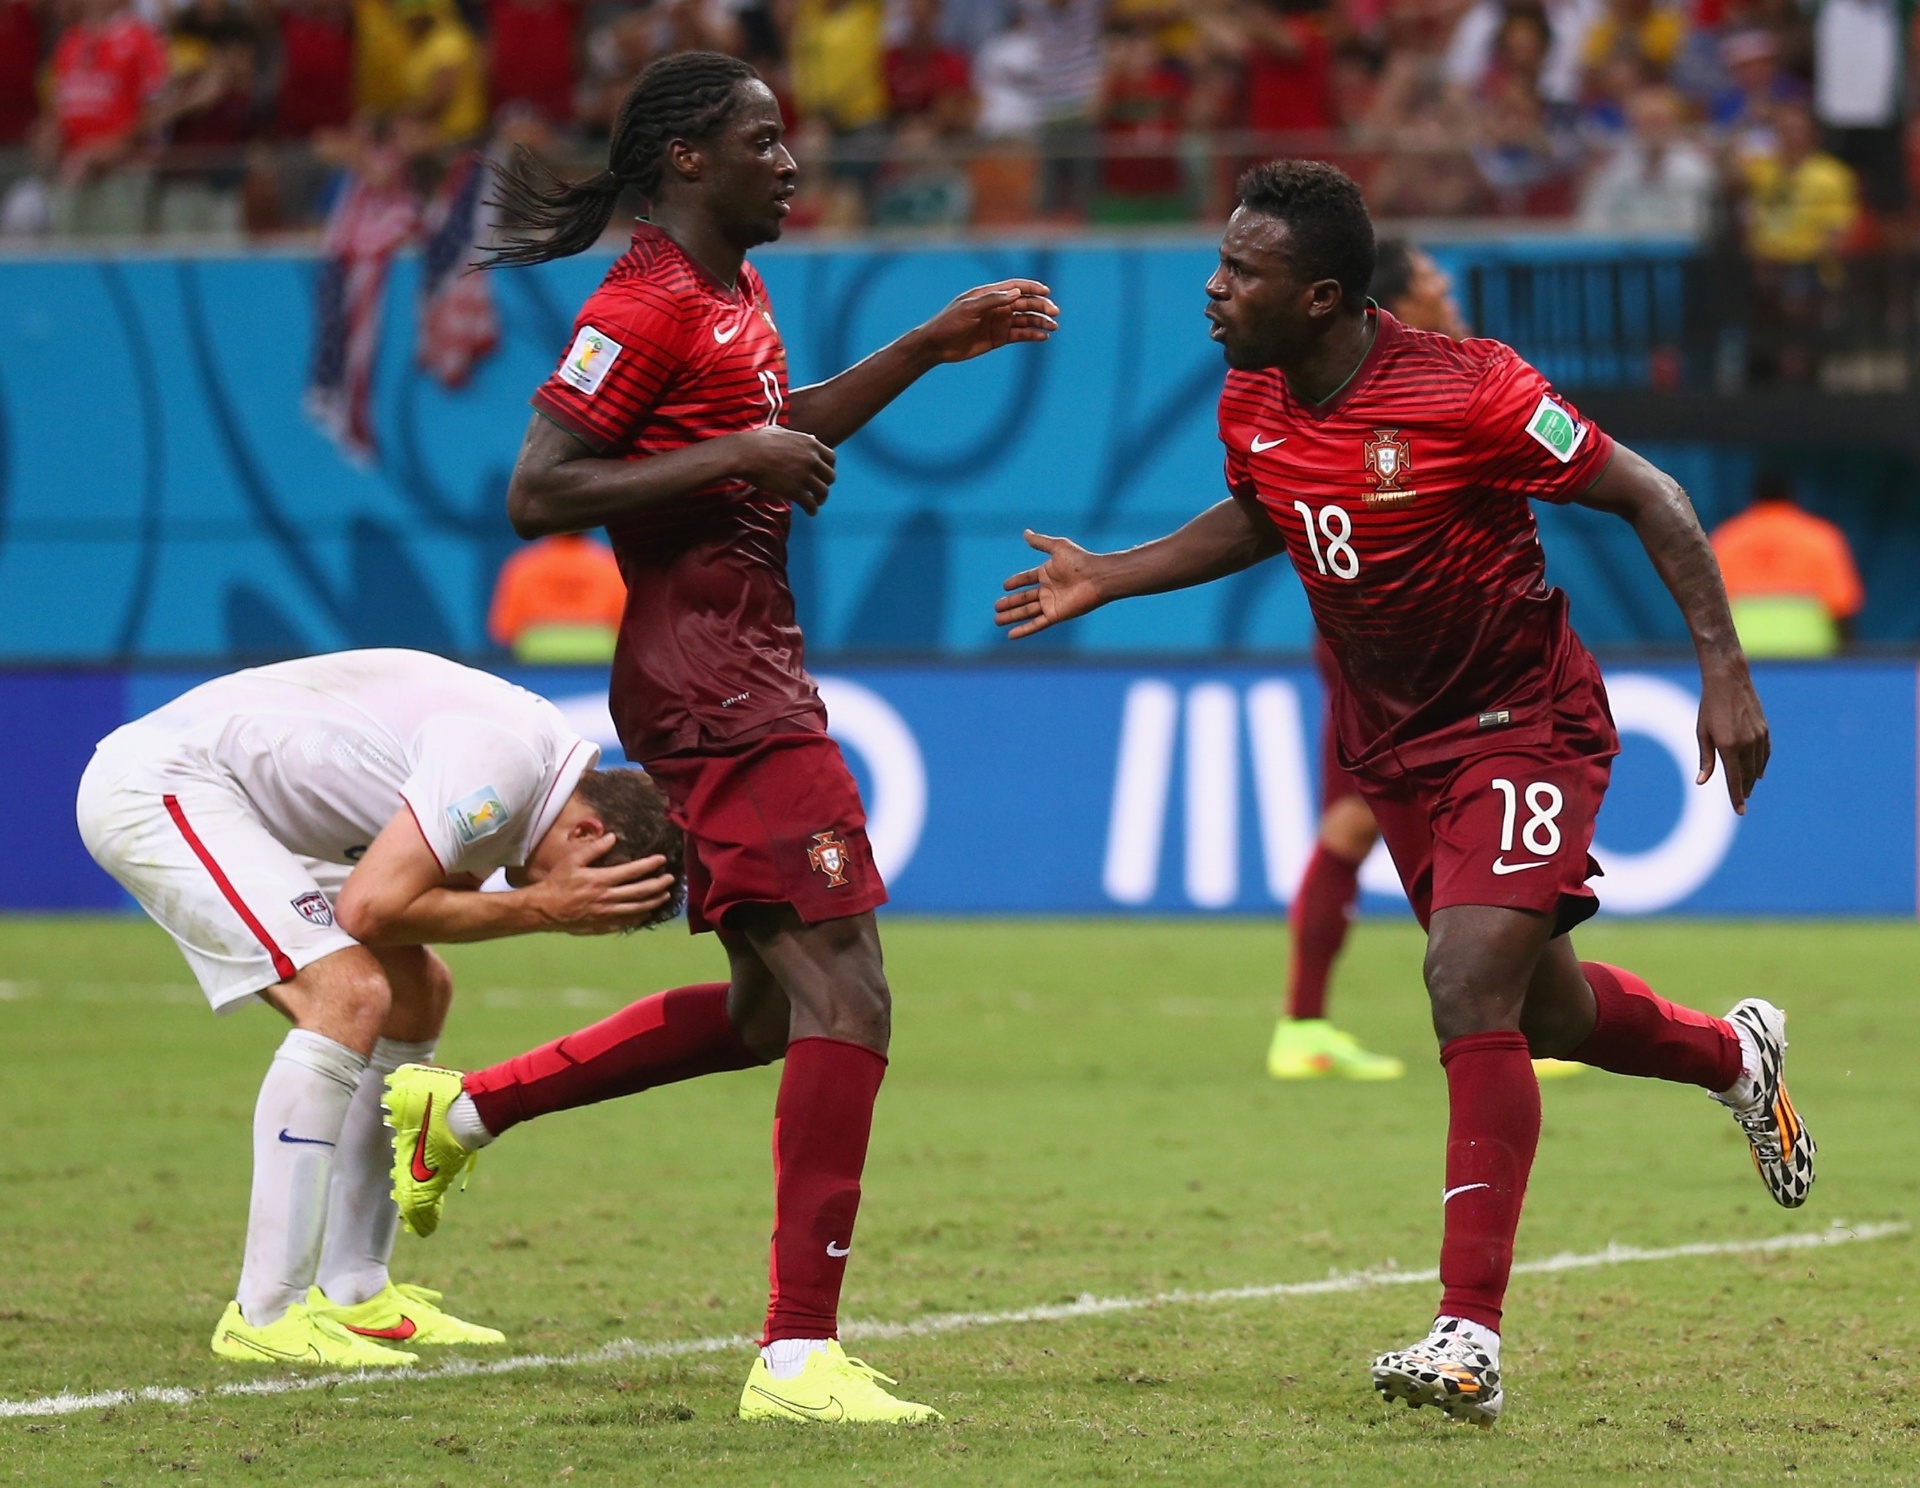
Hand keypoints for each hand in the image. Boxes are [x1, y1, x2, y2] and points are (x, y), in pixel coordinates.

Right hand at [535, 843, 678, 933]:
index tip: (662, 859)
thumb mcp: (572, 861)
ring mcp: (606, 914)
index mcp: (601, 880)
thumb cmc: (558, 882)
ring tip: (665, 896)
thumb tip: (613, 837)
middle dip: (658, 884)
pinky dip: (639, 918)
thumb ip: (594, 849)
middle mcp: (607, 897)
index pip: (632, 871)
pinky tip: (647, 913)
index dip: (649, 865)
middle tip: (671, 879)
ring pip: (637, 909)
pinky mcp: (603, 925)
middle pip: (640, 892)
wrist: (545, 909)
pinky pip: (626, 922)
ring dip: (654, 902)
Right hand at [728, 426, 836, 514]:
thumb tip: (803, 438)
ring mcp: (805, 475)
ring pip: (823, 491)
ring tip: (816, 503)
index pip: (831, 458)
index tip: (823, 474)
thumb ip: (796, 437)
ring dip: (821, 499)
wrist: (746, 454)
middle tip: (819, 489)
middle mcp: (812, 459)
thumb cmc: (757, 441)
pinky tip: (810, 512)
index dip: (828, 467)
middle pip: (830, 476)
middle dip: (825, 483)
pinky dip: (812, 510)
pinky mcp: (796, 491)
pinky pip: (811, 504)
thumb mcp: (781, 431)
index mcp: (810, 443)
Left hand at [917, 280, 1059, 364]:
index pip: (1015, 287)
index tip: (1046, 291)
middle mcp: (997, 306)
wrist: (937, 345)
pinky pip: (1020, 334)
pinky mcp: (998, 338)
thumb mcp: (969, 309)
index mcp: (989, 295)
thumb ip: (993, 300)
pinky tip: (1043, 337)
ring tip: (1053, 327)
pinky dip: (1032, 335)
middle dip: (1041, 306)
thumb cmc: (949, 322)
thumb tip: (1016, 292)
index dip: (1032, 288)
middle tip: (1054, 312)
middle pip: (1024, 303)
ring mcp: (999, 322)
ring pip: (1025, 320)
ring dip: (1040, 322)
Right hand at [995, 529, 1107, 639]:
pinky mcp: (1056, 615)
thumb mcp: (1057, 547)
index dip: (1016, 582)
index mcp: (1048, 573)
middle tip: (996, 607)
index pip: (1027, 579)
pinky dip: (1024, 630)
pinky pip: (1036, 624)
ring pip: (1027, 612)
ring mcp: (1052, 603)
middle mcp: (1049, 589)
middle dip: (1010, 603)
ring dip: (1012, 616)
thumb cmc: (1080, 560)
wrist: (1097, 577)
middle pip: (1025, 598)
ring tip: (996, 620)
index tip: (1005, 586)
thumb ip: (1040, 542)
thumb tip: (1025, 532)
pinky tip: (1011, 634)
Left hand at [1696, 663, 1769, 813]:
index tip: (1740, 811)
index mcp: (1728, 746)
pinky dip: (1762, 764)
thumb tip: (1702, 782)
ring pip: (1758, 766)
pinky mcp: (1764, 730)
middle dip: (1744, 790)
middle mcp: (1746, 744)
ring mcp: (1758, 736)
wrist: (1729, 680)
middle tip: (1741, 802)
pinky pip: (1765, 753)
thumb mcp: (1702, 733)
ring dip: (1753, 779)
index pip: (1734, 779)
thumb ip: (1706, 759)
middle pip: (1747, 775)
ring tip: (1748, 789)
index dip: (1736, 797)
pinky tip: (1759, 773)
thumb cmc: (1709, 707)